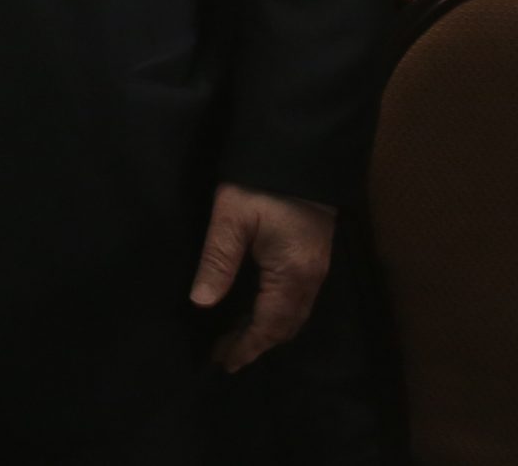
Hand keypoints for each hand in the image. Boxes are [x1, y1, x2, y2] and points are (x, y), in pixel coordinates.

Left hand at [188, 183, 335, 371]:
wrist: (298, 155)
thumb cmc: (260, 186)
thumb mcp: (231, 220)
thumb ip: (218, 261)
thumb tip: (201, 302)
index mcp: (292, 275)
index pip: (269, 325)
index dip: (246, 346)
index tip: (223, 361)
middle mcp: (310, 279)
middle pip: (285, 326)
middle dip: (256, 343)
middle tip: (224, 355)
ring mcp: (316, 269)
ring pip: (293, 314)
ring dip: (266, 330)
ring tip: (235, 339)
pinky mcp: (314, 258)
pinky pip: (297, 300)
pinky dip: (276, 313)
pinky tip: (255, 311)